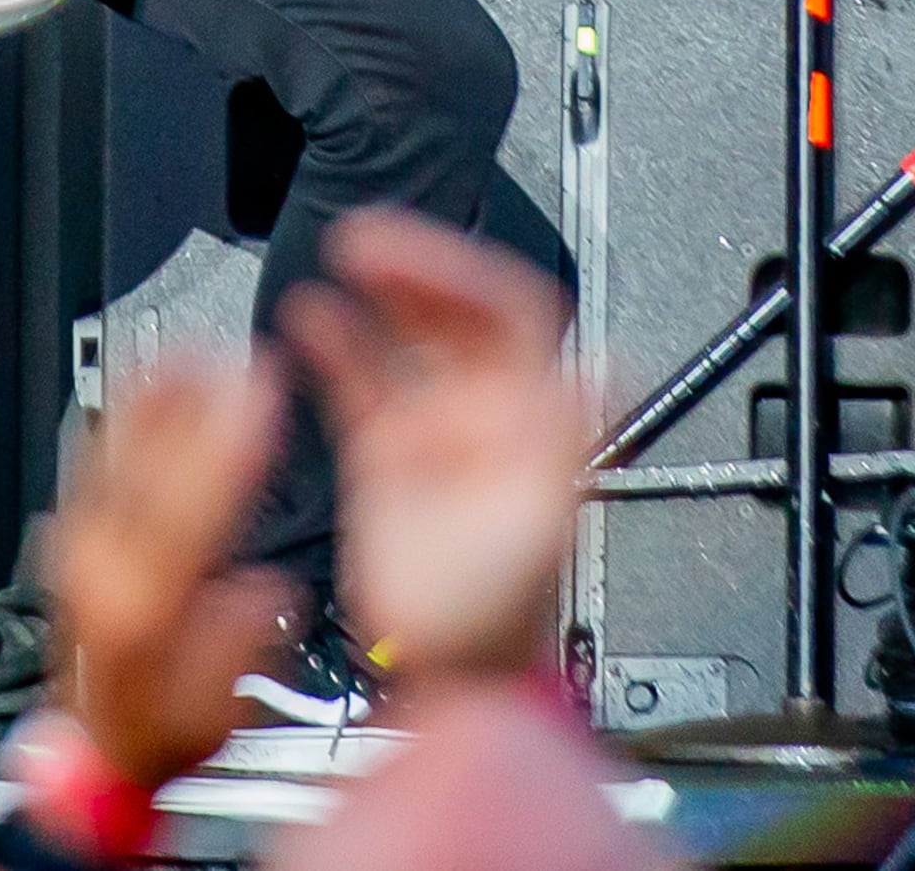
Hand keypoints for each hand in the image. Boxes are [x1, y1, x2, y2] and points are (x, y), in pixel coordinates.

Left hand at [42, 356, 294, 791]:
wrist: (92, 752)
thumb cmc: (158, 735)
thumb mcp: (219, 711)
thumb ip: (242, 641)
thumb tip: (264, 585)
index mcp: (143, 611)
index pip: (188, 510)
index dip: (228, 447)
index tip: (259, 395)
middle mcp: (101, 572)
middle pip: (149, 472)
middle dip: (198, 408)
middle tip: (237, 358)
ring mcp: (76, 551)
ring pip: (111, 460)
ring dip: (151, 399)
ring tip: (187, 349)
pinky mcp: (67, 540)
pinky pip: (85, 464)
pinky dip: (111, 416)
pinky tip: (129, 385)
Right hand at [277, 206, 585, 691]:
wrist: (449, 674)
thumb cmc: (499, 614)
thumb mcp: (541, 520)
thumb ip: (569, 439)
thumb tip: (607, 367)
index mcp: (531, 412)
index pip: (509, 311)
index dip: (463, 270)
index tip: (414, 253)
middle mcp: (485, 409)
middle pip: (455, 309)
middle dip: (414, 266)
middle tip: (364, 240)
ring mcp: (435, 427)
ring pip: (408, 334)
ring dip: (377, 292)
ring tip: (339, 260)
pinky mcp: (386, 452)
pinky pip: (361, 378)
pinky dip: (335, 344)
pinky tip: (308, 319)